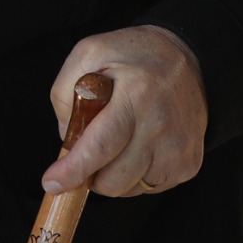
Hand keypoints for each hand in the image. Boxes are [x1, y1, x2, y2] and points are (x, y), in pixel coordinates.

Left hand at [42, 25, 205, 198]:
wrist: (190, 60)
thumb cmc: (134, 58)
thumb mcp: (89, 54)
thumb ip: (65, 92)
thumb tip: (67, 138)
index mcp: (135, 95)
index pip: (100, 146)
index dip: (73, 170)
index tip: (52, 183)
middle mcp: (160, 125)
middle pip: (113, 179)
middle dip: (90, 174)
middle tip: (88, 149)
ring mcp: (178, 148)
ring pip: (129, 189)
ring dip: (112, 175)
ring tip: (118, 141)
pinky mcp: (188, 163)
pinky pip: (149, 187)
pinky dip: (135, 175)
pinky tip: (137, 146)